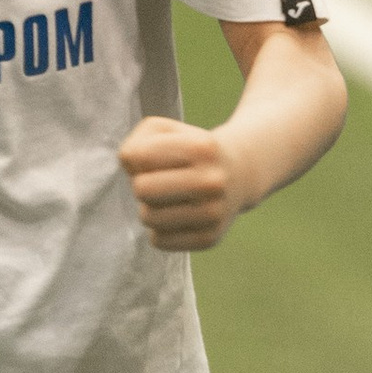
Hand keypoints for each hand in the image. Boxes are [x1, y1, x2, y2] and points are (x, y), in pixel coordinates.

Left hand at [119, 113, 251, 251]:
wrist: (239, 174)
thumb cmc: (189, 151)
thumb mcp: (165, 132)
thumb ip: (136, 145)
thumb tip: (132, 171)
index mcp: (202, 148)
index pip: (139, 157)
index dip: (137, 158)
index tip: (155, 159)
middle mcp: (212, 181)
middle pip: (141, 189)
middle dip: (142, 185)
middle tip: (159, 182)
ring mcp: (214, 212)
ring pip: (148, 218)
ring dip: (150, 208)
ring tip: (168, 199)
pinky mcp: (209, 238)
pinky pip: (159, 240)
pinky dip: (160, 229)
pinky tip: (177, 216)